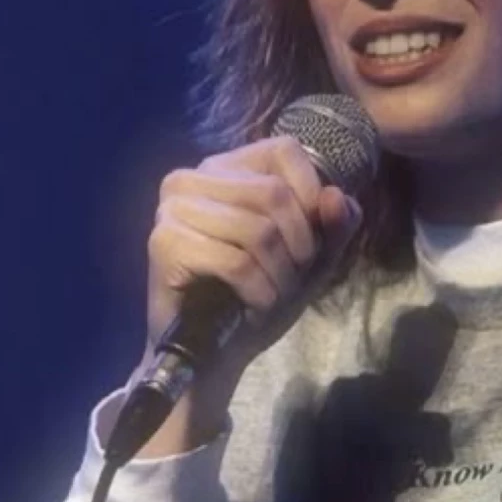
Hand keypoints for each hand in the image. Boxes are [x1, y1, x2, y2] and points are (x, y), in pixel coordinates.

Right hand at [136, 135, 362, 453]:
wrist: (216, 352)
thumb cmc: (263, 292)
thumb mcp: (315, 256)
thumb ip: (336, 223)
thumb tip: (337, 197)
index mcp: (229, 166)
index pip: (285, 150)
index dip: (312, 195)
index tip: (310, 238)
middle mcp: (193, 176)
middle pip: (274, 193)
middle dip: (299, 245)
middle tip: (290, 277)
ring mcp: (173, 207)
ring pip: (257, 229)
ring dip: (280, 274)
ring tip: (272, 293)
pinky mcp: (164, 242)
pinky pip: (235, 261)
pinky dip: (259, 291)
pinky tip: (254, 305)